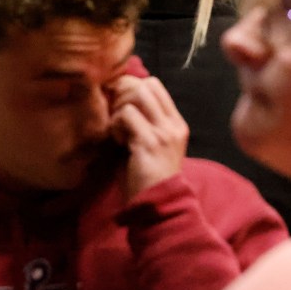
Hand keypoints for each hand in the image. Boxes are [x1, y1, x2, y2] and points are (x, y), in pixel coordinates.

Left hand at [109, 76, 188, 199]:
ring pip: (136, 95)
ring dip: (119, 110)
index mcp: (176, 123)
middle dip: (123, 94)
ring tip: (118, 131)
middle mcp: (173, 124)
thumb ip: (145, 121)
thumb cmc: (148, 176)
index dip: (132, 87)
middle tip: (114, 115)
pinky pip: (126, 115)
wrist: (158, 204)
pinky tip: (119, 142)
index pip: (154, 85)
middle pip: (145, 85)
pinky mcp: (149, 141)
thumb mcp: (153, 143)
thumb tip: (119, 96)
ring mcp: (164, 132)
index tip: (119, 105)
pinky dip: (116, 125)